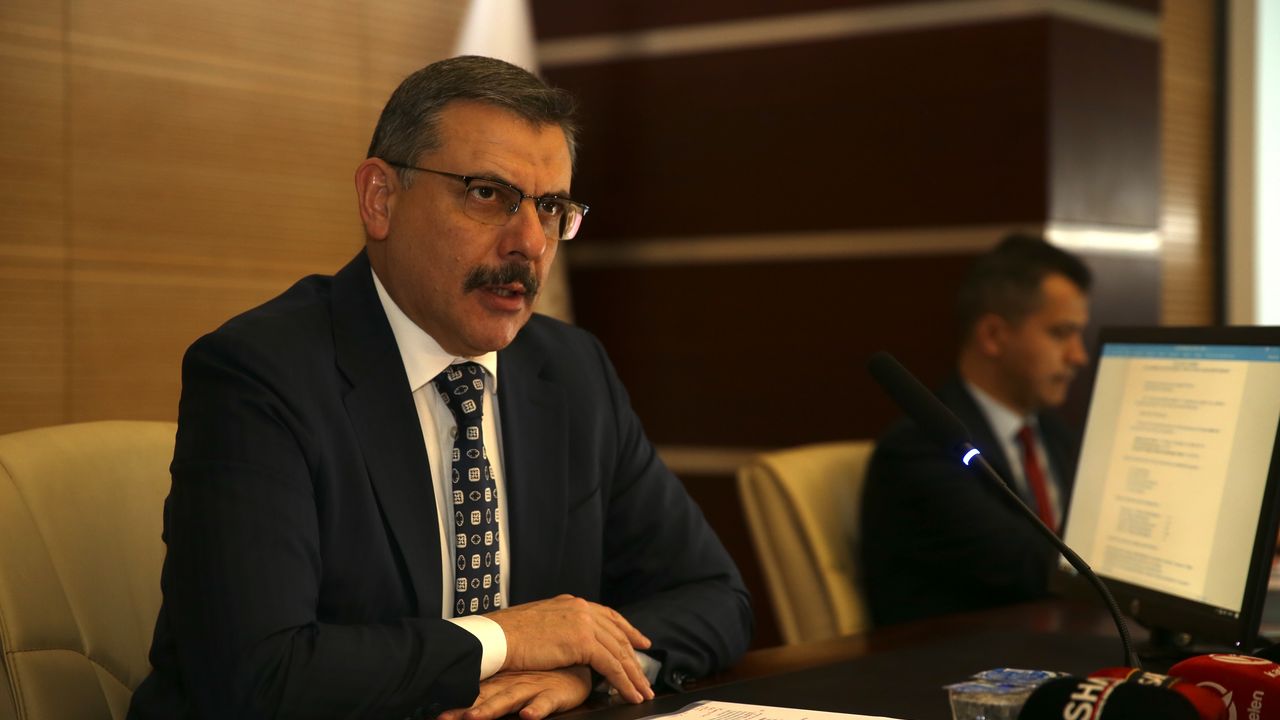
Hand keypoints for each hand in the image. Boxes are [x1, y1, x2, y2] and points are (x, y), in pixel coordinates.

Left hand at [437, 667, 593, 719]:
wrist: (577, 662)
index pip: (473, 694)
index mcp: (501, 682)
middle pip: (484, 699)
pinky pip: (545, 702)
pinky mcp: (554, 693)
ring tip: (474, 717)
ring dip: (491, 709)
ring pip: (509, 699)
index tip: (436, 716)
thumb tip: (469, 703)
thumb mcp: (517, 680)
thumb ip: (495, 690)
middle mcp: (512, 685)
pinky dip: (537, 708)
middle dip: (464, 710)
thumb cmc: (545, 674)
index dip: (455, 705)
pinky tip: (528, 715)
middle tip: (443, 719)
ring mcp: (532, 688)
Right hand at [487, 595, 653, 702]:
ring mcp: (584, 623)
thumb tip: (564, 639)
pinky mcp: (583, 642)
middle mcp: (582, 609)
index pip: (608, 616)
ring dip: (633, 676)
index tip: (641, 642)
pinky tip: (630, 695)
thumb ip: (558, 628)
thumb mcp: (538, 623)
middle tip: (645, 676)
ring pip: (618, 653)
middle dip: (634, 658)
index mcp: (571, 603)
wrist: (497, 638)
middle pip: (618, 636)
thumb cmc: (507, 636)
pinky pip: (611, 666)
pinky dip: (624, 683)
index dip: (627, 630)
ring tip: (643, 693)